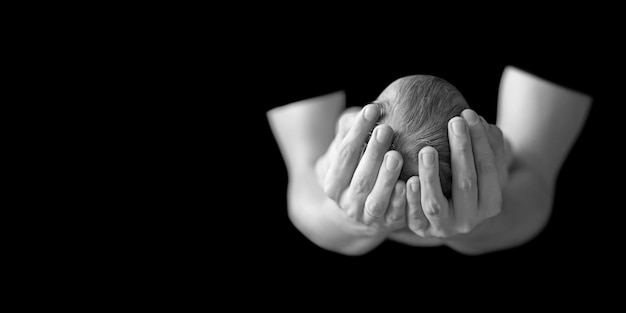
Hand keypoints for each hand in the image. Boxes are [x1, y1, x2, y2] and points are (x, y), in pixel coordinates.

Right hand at [315, 104, 406, 231]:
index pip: (344, 155)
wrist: (365, 210)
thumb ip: (352, 132)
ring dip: (386, 178)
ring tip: (397, 155)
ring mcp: (368, 217)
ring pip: (376, 201)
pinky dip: (404, 200)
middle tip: (386, 129)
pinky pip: (397, 215)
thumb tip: (363, 111)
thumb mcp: (350, 152)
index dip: (357, 132)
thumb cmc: (360, 170)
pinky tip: (411, 182)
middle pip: (360, 179)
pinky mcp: (389, 225)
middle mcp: (347, 204)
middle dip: (372, 154)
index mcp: (333, 184)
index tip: (372, 109)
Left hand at [406, 109, 508, 237]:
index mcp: (491, 203)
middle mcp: (470, 220)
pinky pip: (413, 215)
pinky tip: (407, 178)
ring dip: (430, 175)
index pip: (487, 169)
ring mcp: (444, 227)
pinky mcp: (421, 229)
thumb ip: (487, 145)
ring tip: (426, 150)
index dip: (480, 141)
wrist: (452, 217)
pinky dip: (410, 198)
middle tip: (454, 122)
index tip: (469, 114)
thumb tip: (480, 121)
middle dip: (461, 151)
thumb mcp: (483, 165)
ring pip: (435, 202)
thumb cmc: (469, 180)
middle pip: (465, 183)